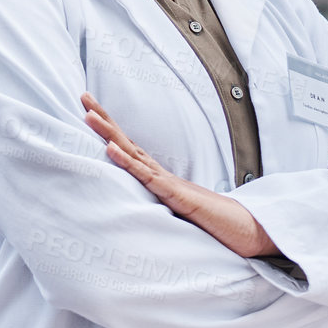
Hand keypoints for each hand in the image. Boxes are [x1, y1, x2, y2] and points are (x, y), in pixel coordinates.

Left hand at [82, 93, 271, 256]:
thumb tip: (134, 202)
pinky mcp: (174, 195)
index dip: (109, 129)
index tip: (89, 110)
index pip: (129, 148)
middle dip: (104, 119)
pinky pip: (147, 177)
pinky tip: (110, 149)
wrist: (244, 232)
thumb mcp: (173, 211)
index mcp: (158, 177)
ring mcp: (167, 182)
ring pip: (133, 153)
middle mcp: (160, 173)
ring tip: (88, 115)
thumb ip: (156, 202)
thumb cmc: (210, 223)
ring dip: (109, 133)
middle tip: (82, 95)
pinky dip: (127, 162)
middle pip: (127, 141)